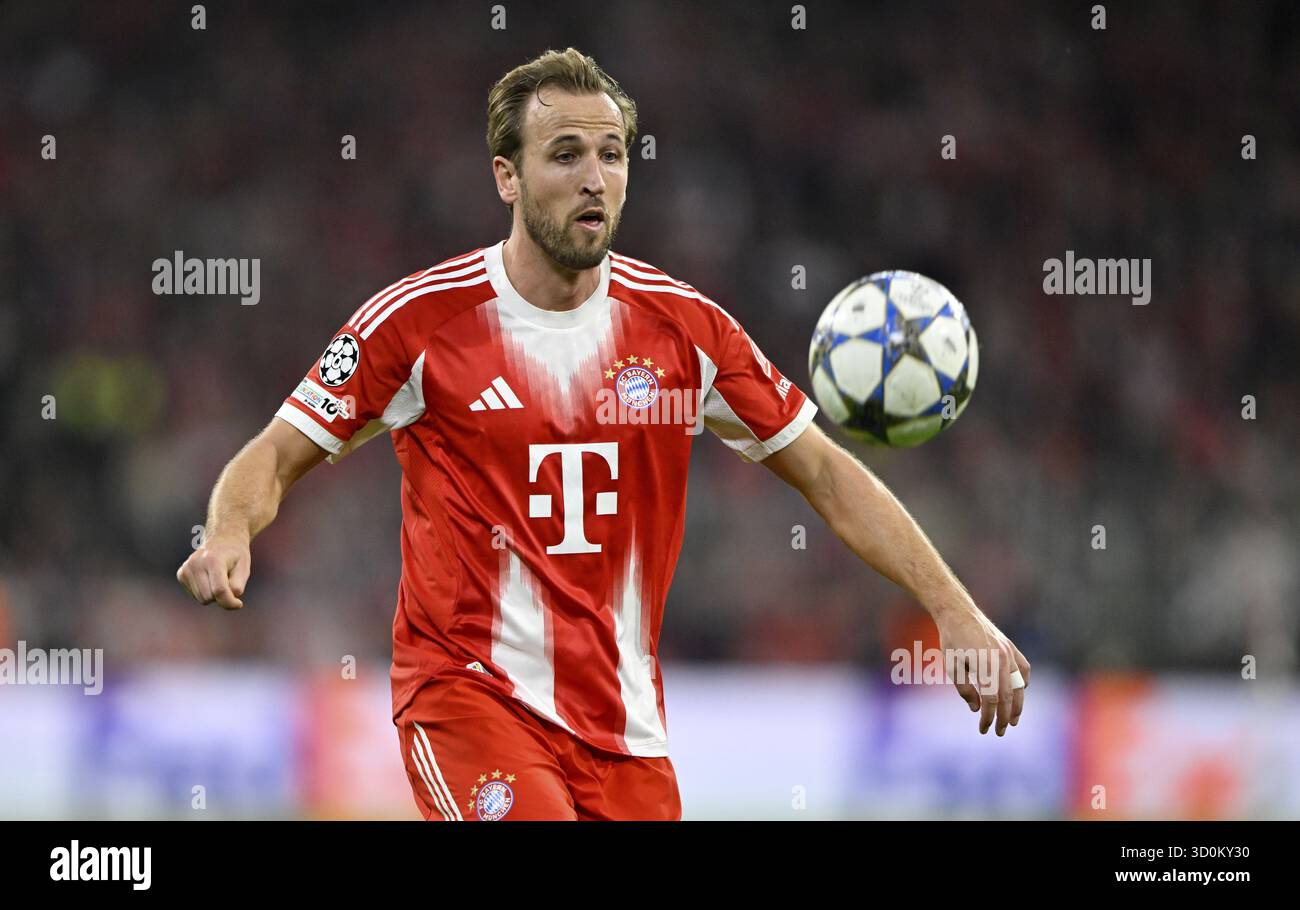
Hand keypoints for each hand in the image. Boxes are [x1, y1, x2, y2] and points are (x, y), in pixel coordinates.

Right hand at [176, 535, 250, 610]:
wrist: (222, 539)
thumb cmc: (235, 556)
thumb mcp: (244, 567)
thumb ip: (238, 584)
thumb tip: (231, 598)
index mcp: (213, 560)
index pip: (219, 590)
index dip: (229, 602)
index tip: (239, 604)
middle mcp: (195, 563)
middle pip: (209, 597)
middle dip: (222, 596)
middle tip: (228, 581)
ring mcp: (186, 568)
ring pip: (202, 598)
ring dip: (213, 594)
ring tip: (218, 577)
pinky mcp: (181, 574)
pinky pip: (195, 595)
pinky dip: (205, 591)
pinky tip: (209, 577)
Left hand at [932, 603, 1029, 735]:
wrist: (959, 613)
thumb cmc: (951, 640)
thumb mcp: (951, 666)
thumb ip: (964, 689)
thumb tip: (976, 708)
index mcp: (985, 665)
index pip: (992, 700)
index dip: (989, 717)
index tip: (984, 729)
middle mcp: (1001, 659)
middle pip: (1008, 696)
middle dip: (1005, 717)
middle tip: (1000, 732)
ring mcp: (1009, 653)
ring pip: (1019, 685)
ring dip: (1018, 705)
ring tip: (1014, 720)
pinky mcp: (1011, 648)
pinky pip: (1024, 669)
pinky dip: (1023, 683)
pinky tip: (1019, 692)